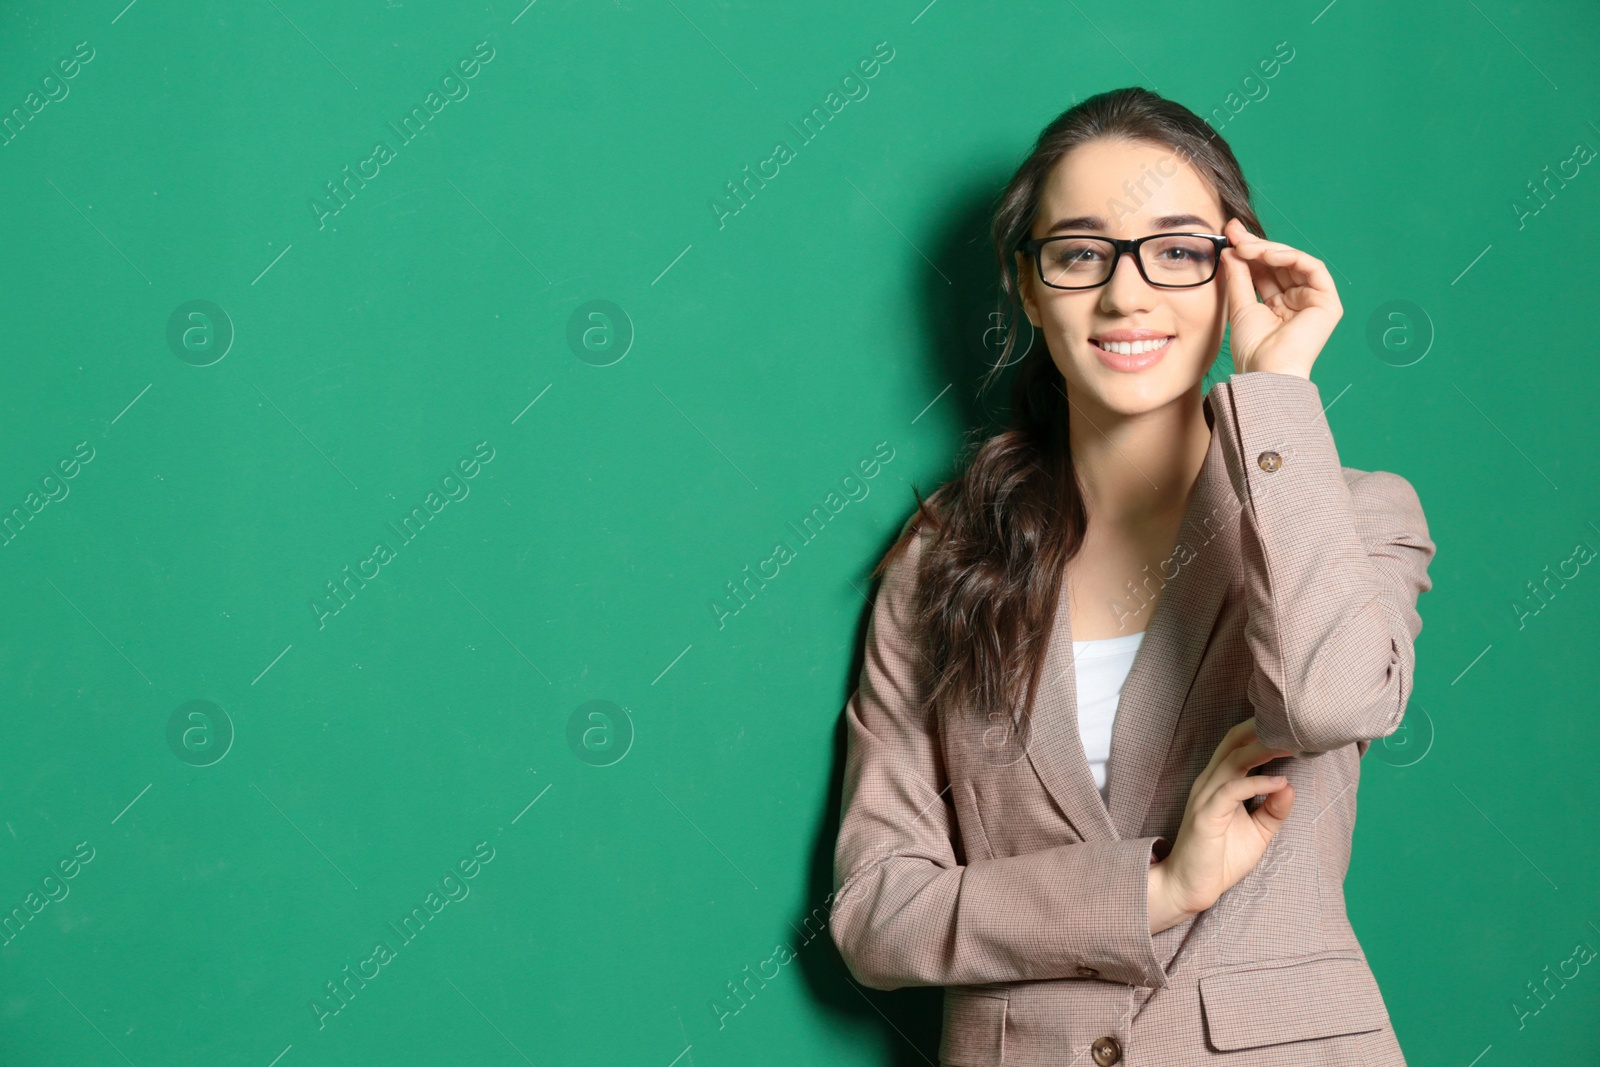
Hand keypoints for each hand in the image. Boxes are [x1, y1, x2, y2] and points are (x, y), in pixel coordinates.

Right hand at [1151, 716, 1295, 920]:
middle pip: (1233, 743)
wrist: (1191, 887)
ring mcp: (1205, 797)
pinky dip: (1257, 783)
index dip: (1261, 733)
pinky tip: (1280, 782)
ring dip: (1263, 750)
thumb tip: (1290, 785)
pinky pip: (1233, 790)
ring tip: (1291, 744)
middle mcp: (1209, 782)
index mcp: (1218, 782)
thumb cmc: (1221, 858)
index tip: (1291, 728)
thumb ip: (1274, 809)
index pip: (1238, 745)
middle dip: (1262, 730)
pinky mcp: (1206, 814)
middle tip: (1292, 725)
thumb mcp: (1258, 831)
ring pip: (1233, 761)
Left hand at [1220, 217, 1341, 379]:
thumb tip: (1230, 248)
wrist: (1265, 371)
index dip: (1248, 252)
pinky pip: (1312, 268)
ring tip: (1246, 246)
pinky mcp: (1327, 302)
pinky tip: (1268, 254)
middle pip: (1278, 264)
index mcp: (1278, 305)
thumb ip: (1238, 276)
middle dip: (1255, 246)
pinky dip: (1291, 257)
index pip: (1264, 271)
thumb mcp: (1240, 305)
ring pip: (1294, 262)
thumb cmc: (1252, 348)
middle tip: (1234, 233)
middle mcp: (1297, 301)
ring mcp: (1313, 301)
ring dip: (1268, 250)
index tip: (1228, 235)